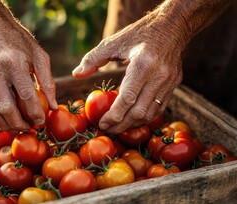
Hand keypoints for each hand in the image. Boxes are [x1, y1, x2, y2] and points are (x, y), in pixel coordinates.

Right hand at [0, 22, 57, 131]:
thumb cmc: (17, 40)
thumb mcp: (38, 54)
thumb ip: (47, 81)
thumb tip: (54, 106)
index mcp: (14, 63)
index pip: (26, 96)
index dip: (35, 113)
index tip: (41, 122)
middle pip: (6, 108)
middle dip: (20, 124)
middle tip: (30, 128)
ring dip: (5, 125)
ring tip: (17, 128)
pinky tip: (5, 119)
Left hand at [72, 9, 186, 133]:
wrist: (172, 27)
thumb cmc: (139, 34)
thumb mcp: (114, 42)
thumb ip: (93, 58)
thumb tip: (76, 74)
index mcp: (143, 63)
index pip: (127, 98)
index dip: (113, 116)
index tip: (101, 123)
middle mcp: (159, 75)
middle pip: (138, 111)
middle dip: (121, 125)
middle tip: (107, 130)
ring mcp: (169, 82)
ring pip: (150, 114)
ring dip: (133, 125)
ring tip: (117, 128)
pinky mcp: (174, 85)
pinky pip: (159, 109)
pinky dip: (144, 118)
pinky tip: (132, 120)